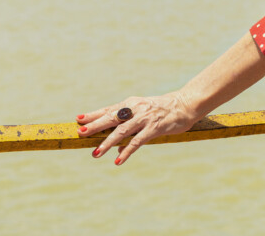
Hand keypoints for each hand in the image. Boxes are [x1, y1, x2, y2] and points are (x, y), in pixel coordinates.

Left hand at [76, 91, 199, 165]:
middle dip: (95, 125)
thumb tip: (116, 147)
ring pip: (122, 131)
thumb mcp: (144, 112)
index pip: (109, 109)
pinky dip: (126, 151)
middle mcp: (136, 109)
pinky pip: (137, 142)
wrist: (185, 104)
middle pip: (112, 117)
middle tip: (80, 133)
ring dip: (107, 142)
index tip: (79, 118)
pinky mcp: (154, 128)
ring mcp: (144, 118)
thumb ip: (129, 126)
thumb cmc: (164, 109)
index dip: (94, 114)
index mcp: (132, 103)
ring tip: (95, 153)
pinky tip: (118, 160)